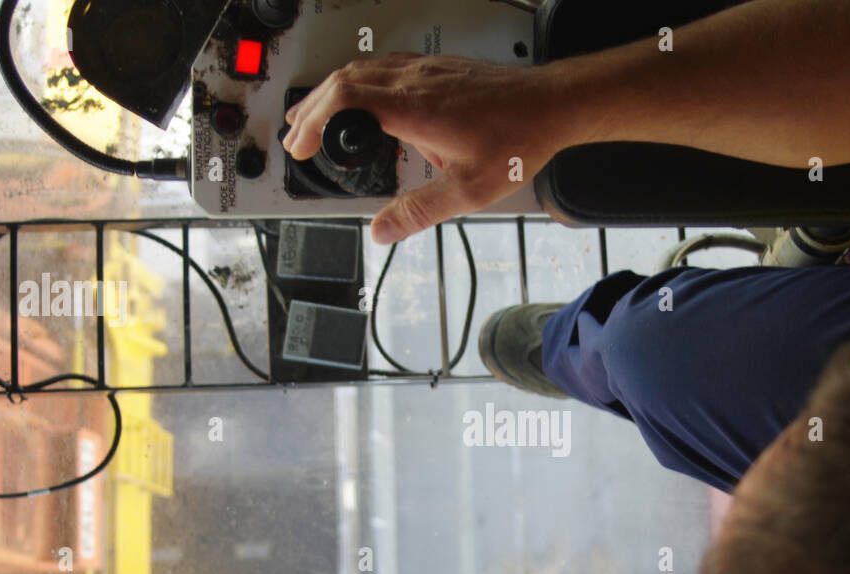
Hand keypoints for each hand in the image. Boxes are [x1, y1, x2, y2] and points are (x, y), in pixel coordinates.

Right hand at [282, 53, 567, 243]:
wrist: (552, 105)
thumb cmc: (517, 140)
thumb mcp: (468, 190)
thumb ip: (419, 212)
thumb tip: (382, 231)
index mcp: (414, 108)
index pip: (344, 101)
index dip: (314, 122)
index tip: (301, 147)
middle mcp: (415, 81)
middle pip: (344, 82)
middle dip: (312, 110)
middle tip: (297, 139)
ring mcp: (426, 69)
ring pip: (362, 69)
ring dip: (332, 93)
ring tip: (315, 117)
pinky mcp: (438, 66)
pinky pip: (384, 66)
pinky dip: (359, 82)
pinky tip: (362, 96)